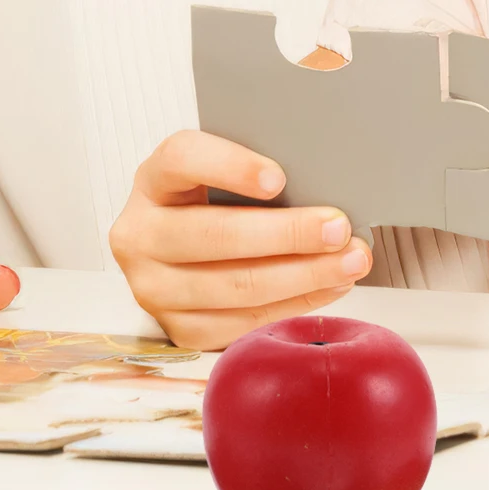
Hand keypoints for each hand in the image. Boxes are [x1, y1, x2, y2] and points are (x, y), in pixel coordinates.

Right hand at [109, 130, 372, 350]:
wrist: (174, 253)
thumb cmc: (208, 203)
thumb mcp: (214, 174)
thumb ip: (251, 173)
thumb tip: (320, 184)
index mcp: (152, 180)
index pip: (183, 160)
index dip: (230, 167)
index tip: (278, 178)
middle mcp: (140, 235)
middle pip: (216, 234)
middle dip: (288, 233)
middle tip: (338, 228)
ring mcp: (154, 289)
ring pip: (236, 286)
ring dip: (304, 276)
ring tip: (348, 262)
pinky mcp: (179, 329)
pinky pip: (244, 322)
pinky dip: (293, 305)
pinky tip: (326, 287)